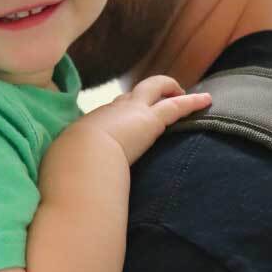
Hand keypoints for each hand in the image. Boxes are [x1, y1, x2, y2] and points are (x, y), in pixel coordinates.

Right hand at [74, 76, 211, 164]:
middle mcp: (111, 110)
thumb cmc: (69, 165)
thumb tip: (65, 182)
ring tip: (183, 93)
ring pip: (154, 89)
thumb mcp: (66, 162)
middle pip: (132, 93)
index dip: (122, 109)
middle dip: (146, 92)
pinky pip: (176, 106)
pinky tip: (207, 100)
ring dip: (169, 89)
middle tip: (160, 96)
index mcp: (91, 123)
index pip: (110, 110)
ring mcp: (132, 111)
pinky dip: (192, 102)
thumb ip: (71, 166)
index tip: (128, 114)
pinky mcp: (152, 120)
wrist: (81, 155)